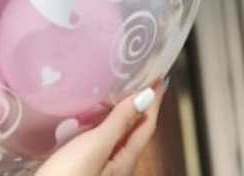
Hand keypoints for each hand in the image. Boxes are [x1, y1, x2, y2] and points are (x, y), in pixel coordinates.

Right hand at [37, 83, 165, 175]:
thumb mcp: (97, 146)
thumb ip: (120, 122)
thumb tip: (147, 97)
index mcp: (125, 162)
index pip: (146, 126)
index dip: (154, 101)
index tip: (160, 77)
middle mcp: (116, 166)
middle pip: (133, 131)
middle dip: (138, 106)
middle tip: (140, 78)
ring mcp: (99, 168)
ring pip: (116, 135)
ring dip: (119, 113)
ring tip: (118, 91)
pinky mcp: (82, 167)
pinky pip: (100, 140)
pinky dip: (101, 123)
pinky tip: (91, 116)